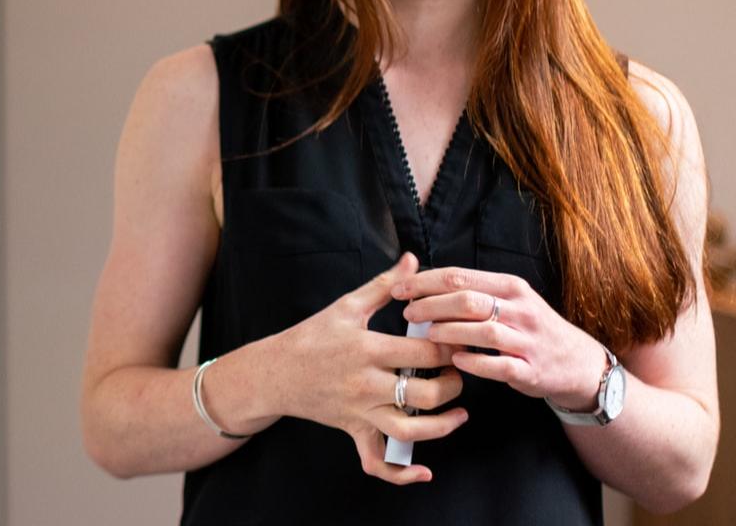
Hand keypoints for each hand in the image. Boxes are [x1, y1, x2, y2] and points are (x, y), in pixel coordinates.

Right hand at [272, 252, 468, 483]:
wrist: (274, 372)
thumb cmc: (311, 337)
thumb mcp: (346, 306)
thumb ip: (384, 285)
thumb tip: (412, 260)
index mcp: (367, 349)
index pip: (425, 353)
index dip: (451, 348)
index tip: (462, 340)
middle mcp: (366, 384)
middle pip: (426, 394)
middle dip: (453, 384)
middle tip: (460, 372)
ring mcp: (360, 412)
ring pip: (411, 431)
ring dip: (443, 426)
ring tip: (459, 412)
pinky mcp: (354, 431)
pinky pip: (377, 462)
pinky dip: (401, 474)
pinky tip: (424, 471)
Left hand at [393, 266, 608, 410]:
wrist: (577, 362)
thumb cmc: (531, 328)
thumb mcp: (510, 300)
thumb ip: (474, 291)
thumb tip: (423, 285)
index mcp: (510, 287)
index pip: (460, 277)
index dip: (425, 282)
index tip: (399, 289)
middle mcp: (520, 309)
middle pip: (467, 300)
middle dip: (431, 305)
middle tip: (408, 314)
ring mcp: (527, 340)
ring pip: (483, 330)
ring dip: (449, 331)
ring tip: (427, 335)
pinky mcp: (530, 369)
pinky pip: (499, 365)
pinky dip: (475, 362)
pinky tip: (455, 360)